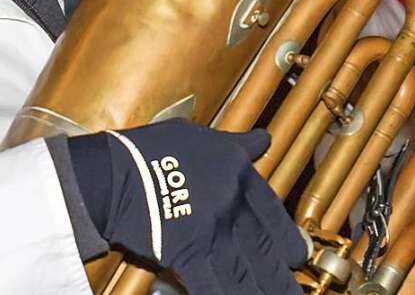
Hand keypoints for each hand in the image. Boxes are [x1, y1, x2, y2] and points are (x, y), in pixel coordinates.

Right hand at [67, 119, 306, 294]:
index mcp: (237, 172)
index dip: (287, 237)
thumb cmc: (154, 148)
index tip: (298, 255)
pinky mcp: (187, 253)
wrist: (116, 170)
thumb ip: (236, 144)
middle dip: (281, 276)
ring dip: (265, 293)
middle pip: (263, 248)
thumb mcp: (202, 136)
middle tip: (295, 292)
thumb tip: (263, 139)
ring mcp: (211, 229)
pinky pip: (213, 285)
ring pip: (246, 272)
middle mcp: (231, 203)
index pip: (271, 210)